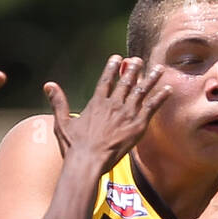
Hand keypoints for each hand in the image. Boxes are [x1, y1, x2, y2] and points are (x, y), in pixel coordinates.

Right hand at [43, 57, 169, 171]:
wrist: (88, 161)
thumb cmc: (74, 146)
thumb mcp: (62, 122)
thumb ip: (58, 102)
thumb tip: (48, 85)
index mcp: (96, 103)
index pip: (105, 80)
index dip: (111, 68)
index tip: (117, 57)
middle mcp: (113, 104)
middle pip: (126, 82)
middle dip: (133, 69)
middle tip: (138, 59)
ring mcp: (126, 114)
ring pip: (141, 91)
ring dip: (151, 78)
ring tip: (159, 68)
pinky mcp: (137, 125)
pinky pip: (151, 107)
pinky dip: (160, 97)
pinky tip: (168, 88)